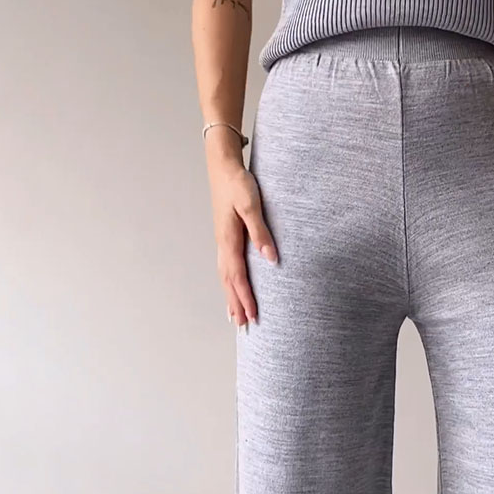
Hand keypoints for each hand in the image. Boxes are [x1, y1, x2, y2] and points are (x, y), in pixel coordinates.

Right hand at [208, 158, 277, 327]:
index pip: (238, 277)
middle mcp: (223, 244)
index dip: (245, 298)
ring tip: (235, 315)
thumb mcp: (252, 206)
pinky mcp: (225, 236)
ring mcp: (222, 241)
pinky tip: (233, 286)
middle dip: (236, 305)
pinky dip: (229, 282)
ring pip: (225, 276)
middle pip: (228, 282)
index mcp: (228, 240)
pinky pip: (226, 266)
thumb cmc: (238, 184)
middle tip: (243, 327)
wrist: (222, 167)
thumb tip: (271, 258)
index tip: (253, 317)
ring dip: (230, 296)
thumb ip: (261, 232)